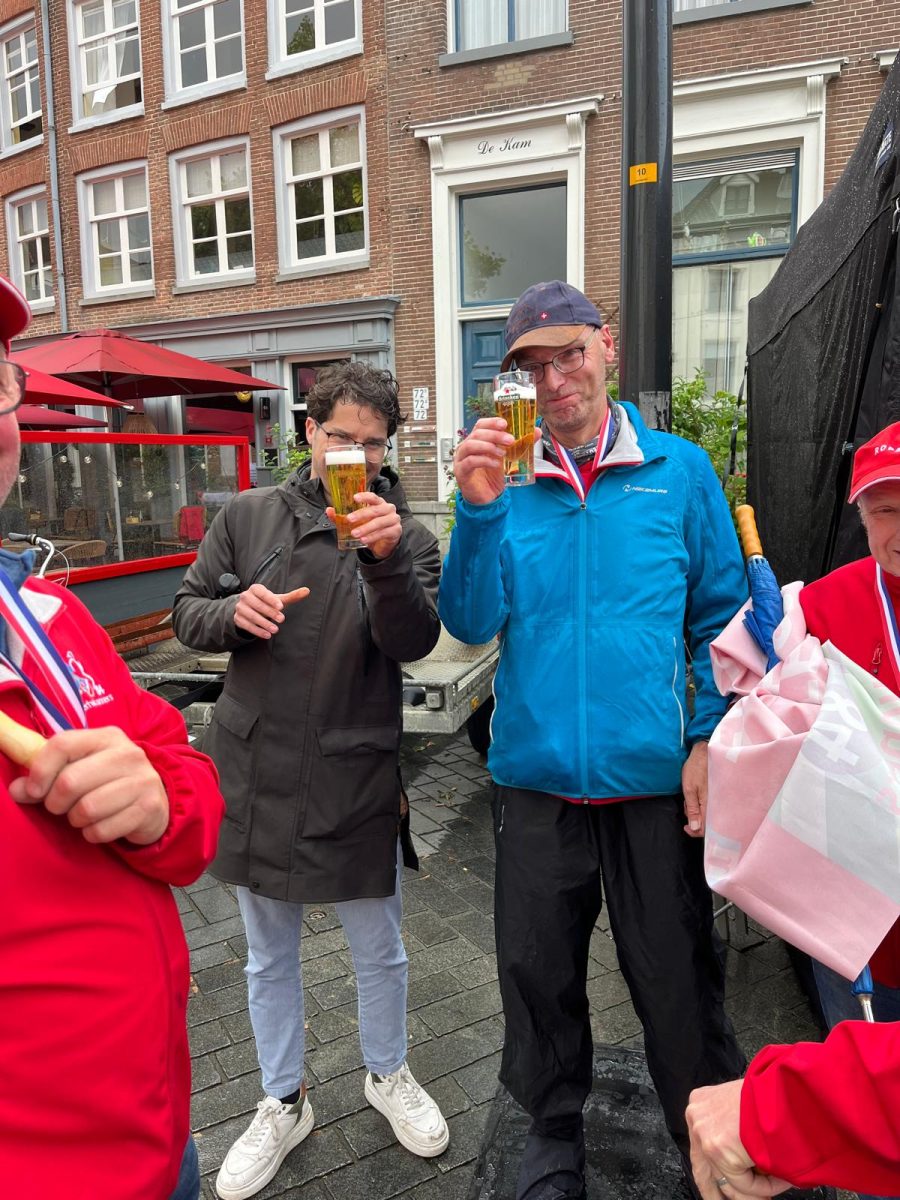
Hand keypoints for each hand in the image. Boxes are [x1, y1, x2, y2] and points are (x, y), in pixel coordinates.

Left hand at [9, 726, 170, 844]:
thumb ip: (47, 775)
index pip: (63, 744)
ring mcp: (142, 780)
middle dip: (55, 802)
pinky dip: (94, 834)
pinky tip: (101, 825)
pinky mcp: (148, 808)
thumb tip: (16, 790)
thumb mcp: (82, 768)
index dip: (40, 770)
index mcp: (107, 737)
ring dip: (76, 819)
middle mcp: (127, 754)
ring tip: (83, 815)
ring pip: (86, 808)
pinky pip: (102, 829)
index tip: (32, 790)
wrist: (156, 801)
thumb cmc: (110, 782)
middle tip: (60, 807)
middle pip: (70, 781)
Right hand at [234, 582, 309, 638]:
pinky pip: (247, 625)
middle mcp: (245, 597)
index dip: (271, 599)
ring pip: (251, 616)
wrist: (248, 609)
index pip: (262, 592)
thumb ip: (292, 596)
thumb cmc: (266, 602)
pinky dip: (257, 631)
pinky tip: (267, 635)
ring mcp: (240, 608)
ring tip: (275, 630)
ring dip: (264, 623)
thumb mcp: (277, 599)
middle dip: (270, 613)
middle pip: (257, 605)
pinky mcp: (238, 619)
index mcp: (255, 589)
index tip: (281, 607)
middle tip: (282, 619)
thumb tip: (307, 590)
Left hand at [333, 493, 401, 558]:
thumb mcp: (357, 522)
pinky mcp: (396, 531)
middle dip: (361, 514)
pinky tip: (364, 540)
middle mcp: (388, 509)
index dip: (364, 496)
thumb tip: (329, 510)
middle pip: (375, 510)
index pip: (373, 497)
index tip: (355, 498)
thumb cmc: (370, 528)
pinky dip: (373, 536)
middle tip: (349, 519)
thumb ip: (342, 517)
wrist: (383, 543)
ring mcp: (394, 519)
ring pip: (379, 522)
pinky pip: (384, 533)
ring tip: (355, 534)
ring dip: (366, 528)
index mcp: (379, 503)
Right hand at [452, 417, 516, 504]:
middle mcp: (466, 447)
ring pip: (470, 445)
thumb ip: (520, 444)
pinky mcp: (461, 472)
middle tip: (510, 440)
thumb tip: (536, 432)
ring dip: (488, 446)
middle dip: (494, 435)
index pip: (480, 425)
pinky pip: (470, 462)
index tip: (505, 424)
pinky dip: (484, 461)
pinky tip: (496, 464)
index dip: (491, 422)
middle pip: (477, 434)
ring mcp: (461, 459)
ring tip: (503, 453)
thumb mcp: (508, 457)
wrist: (487, 497)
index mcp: (476, 441)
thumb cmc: (493, 476)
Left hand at [682, 740, 708, 835]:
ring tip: (690, 796)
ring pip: (707, 814)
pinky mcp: (717, 794)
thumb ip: (692, 809)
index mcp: (709, 804)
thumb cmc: (696, 768)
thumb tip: (695, 828)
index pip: (706, 829)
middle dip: (694, 818)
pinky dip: (700, 803)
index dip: (695, 832)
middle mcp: (716, 803)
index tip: (686, 827)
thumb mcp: (689, 789)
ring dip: (696, 809)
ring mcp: (718, 799)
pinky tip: (695, 794)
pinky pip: (709, 805)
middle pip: (706, 822)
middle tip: (686, 805)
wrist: (705, 752)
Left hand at [687, 1079, 791, 1197]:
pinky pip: (744, 1184)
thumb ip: (733, 1130)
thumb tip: (743, 1166)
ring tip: (772, 1191)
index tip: (726, 1190)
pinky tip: (780, 1180)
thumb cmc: (773, 1092)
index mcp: (701, 1103)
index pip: (700, 1148)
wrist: (785, 1088)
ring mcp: (705, 1135)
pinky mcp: (719, 1151)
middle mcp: (696, 1118)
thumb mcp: (745, 1105)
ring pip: (727, 1181)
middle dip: (723, 1192)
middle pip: (703, 1171)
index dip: (716, 1173)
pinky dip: (764, 1188)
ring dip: (752, 1192)